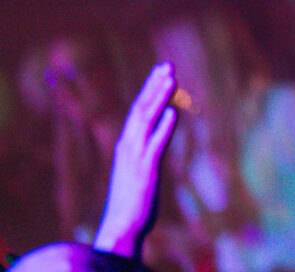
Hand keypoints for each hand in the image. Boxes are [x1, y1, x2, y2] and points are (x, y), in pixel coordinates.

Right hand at [94, 62, 179, 257]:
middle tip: (167, 66)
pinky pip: (155, 144)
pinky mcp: (145, 171)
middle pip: (140, 109)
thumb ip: (144, 152)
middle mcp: (128, 147)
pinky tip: (173, 113)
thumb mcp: (137, 170)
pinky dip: (164, 127)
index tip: (161, 72)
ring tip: (172, 80)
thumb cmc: (131, 201)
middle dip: (154, 86)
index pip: (138, 111)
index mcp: (126, 145)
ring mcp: (135, 158)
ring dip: (159, 99)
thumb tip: (156, 137)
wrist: (121, 228)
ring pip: (146, 121)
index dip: (149, 90)